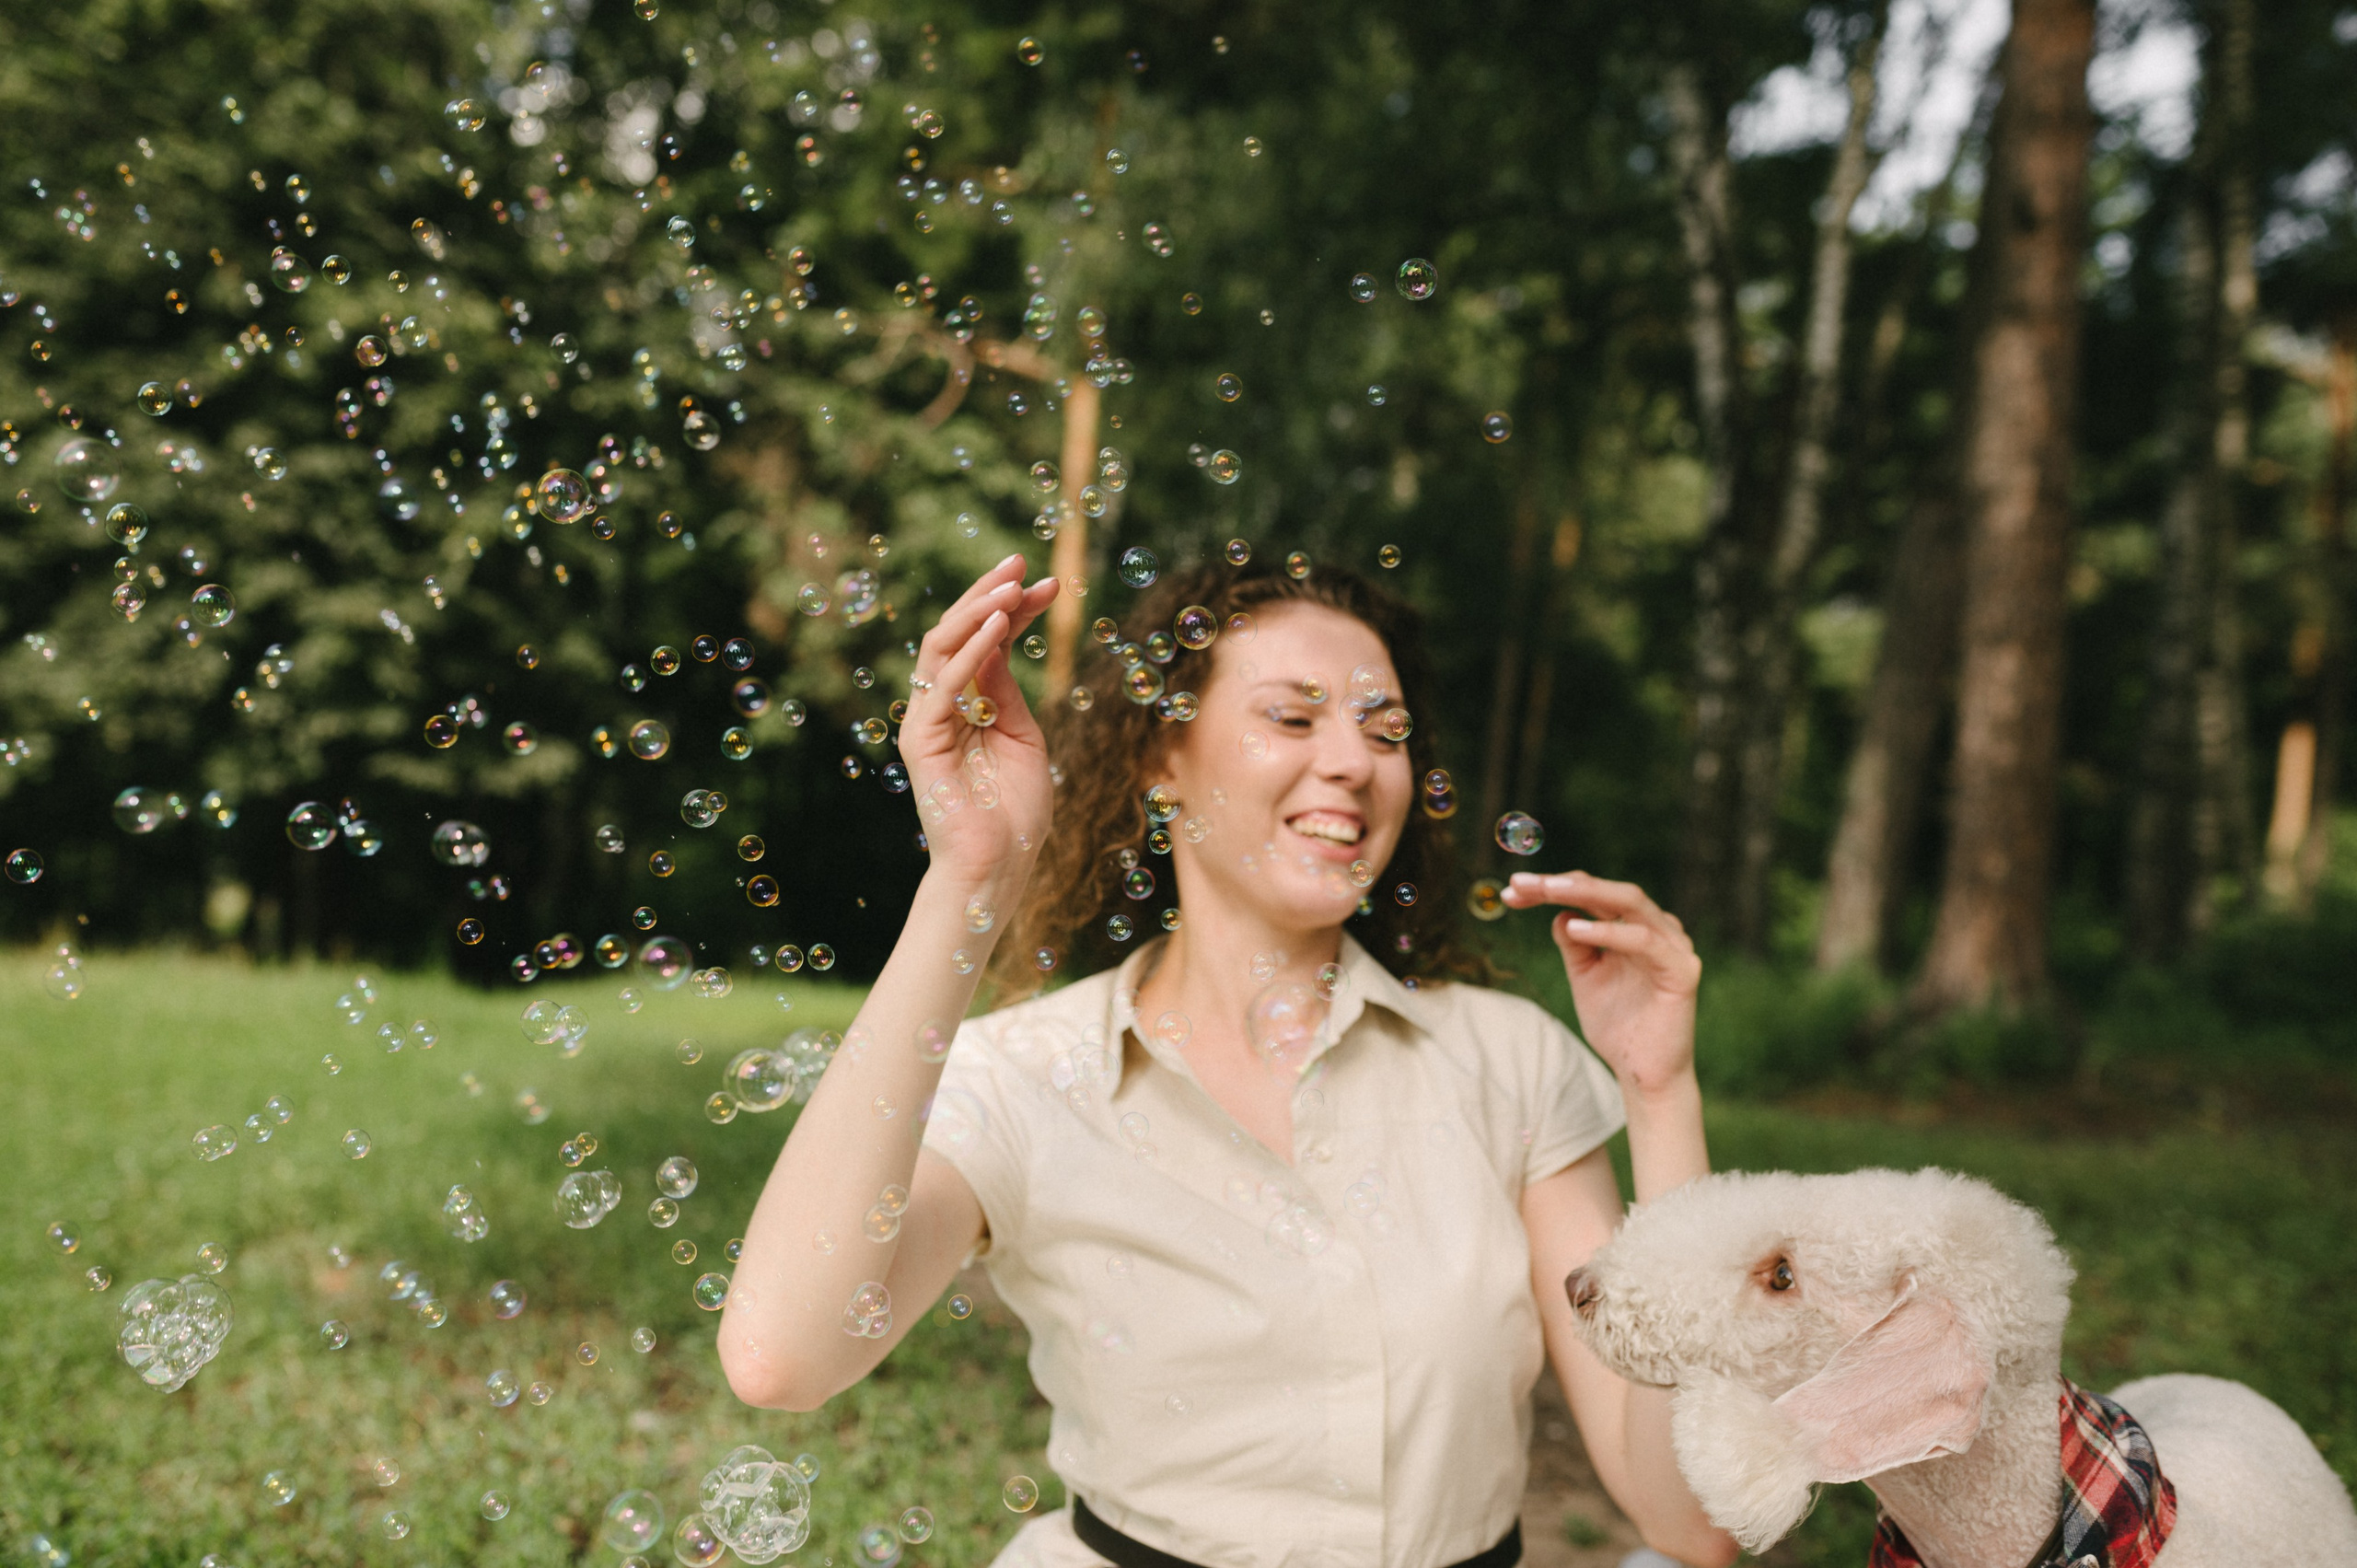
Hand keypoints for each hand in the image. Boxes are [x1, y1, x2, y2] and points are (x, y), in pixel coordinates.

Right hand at [899, 555, 1060, 895]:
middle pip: (958, 632)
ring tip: (1011, 586)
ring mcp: (928, 720)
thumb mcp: (1022, 736)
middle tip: (1022, 561)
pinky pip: (943, 683)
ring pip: (942, 646)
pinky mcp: (922, 740)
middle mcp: (942, 705)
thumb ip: (1007, 691)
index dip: (1016, 608)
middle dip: (991, 593)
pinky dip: (971, 651)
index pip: (987, 641)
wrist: (998, 868)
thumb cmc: (1015, 812)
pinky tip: (997, 626)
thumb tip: (1000, 640)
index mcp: (968, 704)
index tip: (1051, 584)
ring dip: (978, 610)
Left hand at [1502, 872, 1700, 1098]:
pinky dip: (1610, 932)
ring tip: (1547, 892)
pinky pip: (1644, 942)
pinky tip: (1576, 929)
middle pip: (1608, 892)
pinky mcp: (1682, 971)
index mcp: (1634, 927)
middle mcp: (1657, 929)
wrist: (1643, 1073)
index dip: (1552, 889)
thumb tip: (1559, 913)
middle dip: (1563, 883)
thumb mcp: (1585, 976)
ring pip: (1630, 903)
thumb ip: (1574, 944)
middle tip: (1523, 882)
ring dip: (1586, 893)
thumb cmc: (1617, 1024)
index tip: (1512, 891)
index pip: (1592, 894)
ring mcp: (1673, 946)